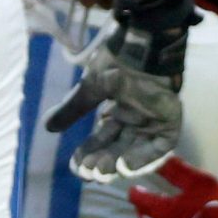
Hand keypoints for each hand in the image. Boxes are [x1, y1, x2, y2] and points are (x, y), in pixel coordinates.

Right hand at [45, 0, 196, 180]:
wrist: (142, 43)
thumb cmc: (118, 61)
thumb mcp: (90, 88)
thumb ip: (72, 108)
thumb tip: (47, 127)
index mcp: (118, 107)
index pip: (102, 138)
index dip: (89, 152)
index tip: (75, 165)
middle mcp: (136, 115)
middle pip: (118, 146)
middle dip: (102, 162)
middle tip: (87, 173)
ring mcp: (153, 116)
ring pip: (136, 148)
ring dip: (118, 162)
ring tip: (101, 171)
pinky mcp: (169, 117)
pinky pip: (160, 145)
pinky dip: (144, 157)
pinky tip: (124, 165)